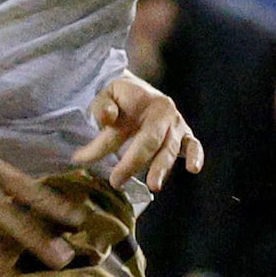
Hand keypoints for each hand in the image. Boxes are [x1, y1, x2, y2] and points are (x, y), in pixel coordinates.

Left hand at [75, 75, 203, 189]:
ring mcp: (177, 126)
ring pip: (170, 149)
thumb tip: (108, 118)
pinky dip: (195, 156)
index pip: (120, 131)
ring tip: (154, 185)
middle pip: (149, 141)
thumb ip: (102, 106)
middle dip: (133, 163)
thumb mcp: (104, 95)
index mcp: (143, 102)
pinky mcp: (184, 137)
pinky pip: (193, 146)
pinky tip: (193, 168)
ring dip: (161, 167)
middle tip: (116, 181)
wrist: (137, 91)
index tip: (79, 160)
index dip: (99, 148)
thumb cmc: (118, 97)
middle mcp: (165, 113)